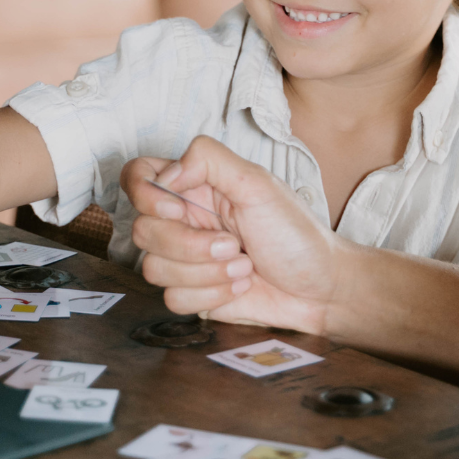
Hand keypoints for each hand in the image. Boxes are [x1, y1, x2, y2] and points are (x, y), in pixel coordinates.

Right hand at [120, 136, 346, 334]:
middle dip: (189, 245)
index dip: (145, 195)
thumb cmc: (295, 232)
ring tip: (243, 264)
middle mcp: (185, 219)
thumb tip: (166, 174)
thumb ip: (208, 159)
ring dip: (206, 272)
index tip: (178, 209)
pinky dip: (211, 294)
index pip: (137, 176)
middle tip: (232, 243)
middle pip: (141, 230)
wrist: (321, 288)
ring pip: (153, 268)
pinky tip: (240, 285)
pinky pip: (173, 298)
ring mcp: (186, 258)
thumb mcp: (257, 183)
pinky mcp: (193, 293)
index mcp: (195, 185)